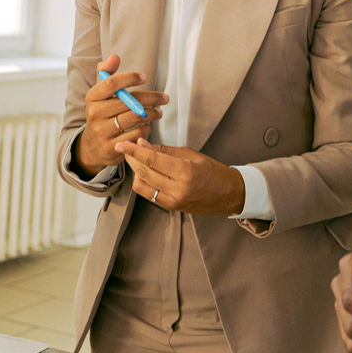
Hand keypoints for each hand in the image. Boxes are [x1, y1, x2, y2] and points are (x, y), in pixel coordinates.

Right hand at [71, 54, 168, 177]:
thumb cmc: (101, 113)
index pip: (111, 83)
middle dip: (151, 98)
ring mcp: (102, 131)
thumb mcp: (99, 93)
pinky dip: (146, 129)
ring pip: (134, 118)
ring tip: (159, 112)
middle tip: (164, 98)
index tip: (144, 77)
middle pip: (128, 101)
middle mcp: (94, 113)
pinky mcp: (112, 147)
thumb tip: (114, 57)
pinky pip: (136, 134)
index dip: (129, 78)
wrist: (93, 145)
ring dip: (152, 114)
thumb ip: (106, 73)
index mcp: (92, 97)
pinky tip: (147, 126)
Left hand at [118, 137, 246, 214]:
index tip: (121, 145)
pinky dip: (144, 182)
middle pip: (144, 172)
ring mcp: (174, 200)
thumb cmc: (213, 171)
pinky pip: (149, 194)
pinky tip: (145, 173)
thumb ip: (165, 151)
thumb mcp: (191, 154)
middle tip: (125, 149)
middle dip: (131, 159)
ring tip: (136, 160)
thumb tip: (143, 144)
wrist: (230, 194)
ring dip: (136, 172)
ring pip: (143, 186)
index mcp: (185, 171)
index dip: (133, 151)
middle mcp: (178, 188)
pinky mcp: (172, 207)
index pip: (152, 159)